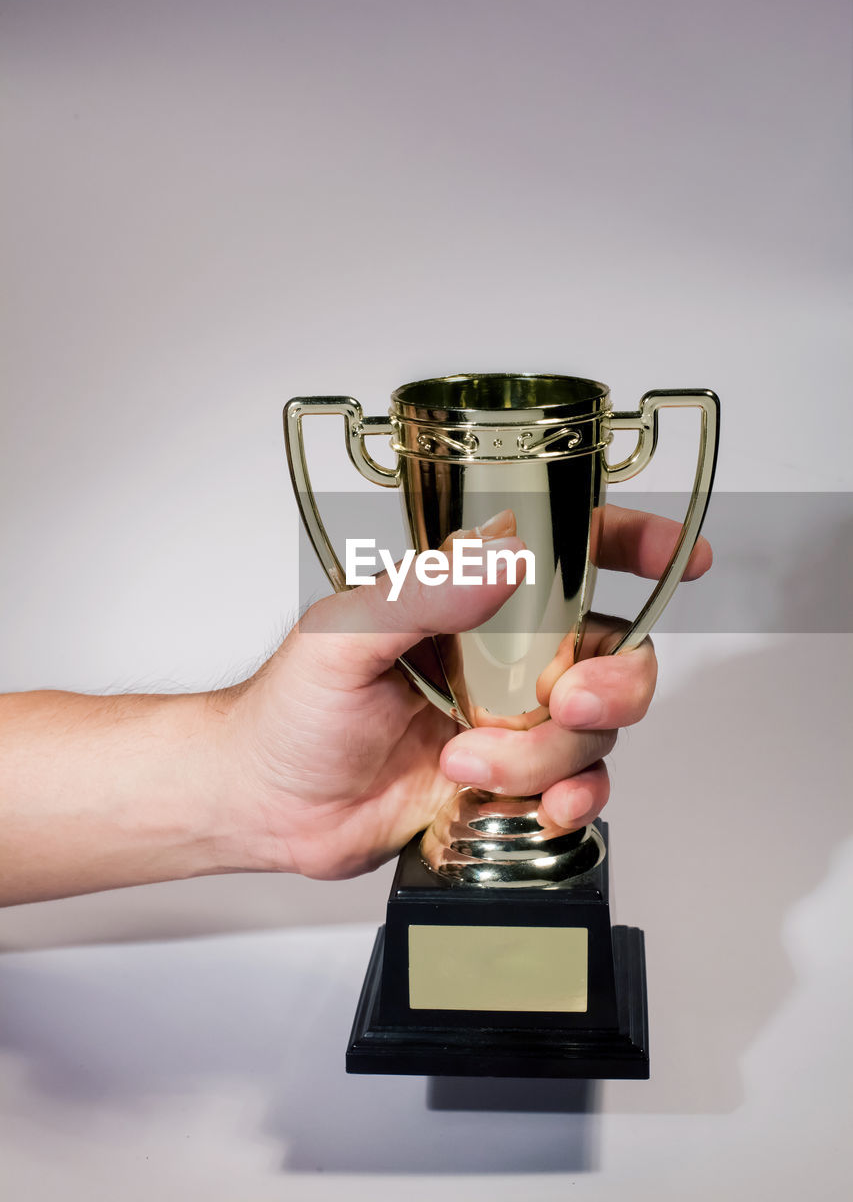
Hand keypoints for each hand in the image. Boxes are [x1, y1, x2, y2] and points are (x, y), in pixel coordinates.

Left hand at [223, 508, 710, 879]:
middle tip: (562, 701)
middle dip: (613, 683)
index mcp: (468, 605)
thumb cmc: (289, 709)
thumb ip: (423, 593)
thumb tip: (501, 562)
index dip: (628, 547)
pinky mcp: (508, 783)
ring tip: (467, 763)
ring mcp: (510, 723)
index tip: (670, 554)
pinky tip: (534, 808)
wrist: (266, 804)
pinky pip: (579, 788)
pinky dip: (571, 801)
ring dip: (548, 757)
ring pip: (595, 731)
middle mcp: (502, 660)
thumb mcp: (342, 633)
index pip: (564, 558)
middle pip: (613, 654)